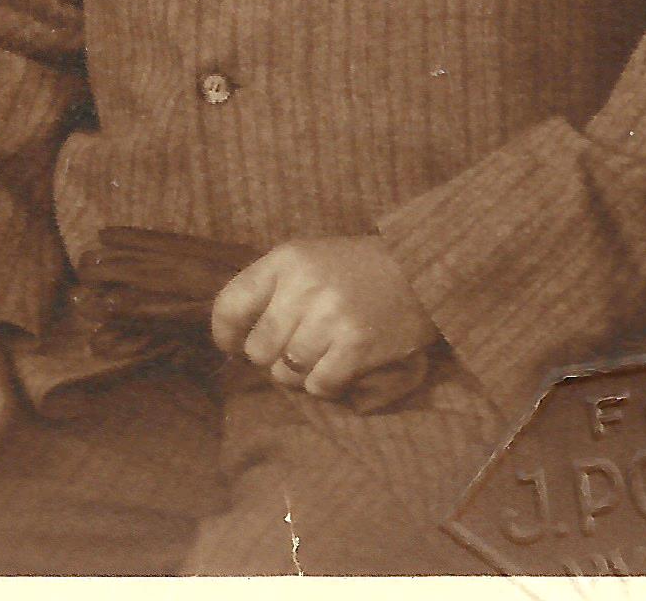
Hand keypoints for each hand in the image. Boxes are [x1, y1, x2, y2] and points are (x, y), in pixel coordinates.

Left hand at [210, 235, 437, 403]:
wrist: (420, 271)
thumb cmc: (354, 269)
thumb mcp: (305, 260)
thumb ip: (269, 288)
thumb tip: (233, 336)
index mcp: (284, 261)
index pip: (229, 305)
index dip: (225, 334)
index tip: (233, 345)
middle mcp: (302, 288)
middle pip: (258, 348)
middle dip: (269, 358)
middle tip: (289, 352)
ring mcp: (330, 318)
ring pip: (287, 372)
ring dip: (298, 375)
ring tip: (317, 359)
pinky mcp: (357, 346)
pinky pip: (320, 385)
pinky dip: (325, 386)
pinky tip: (337, 370)